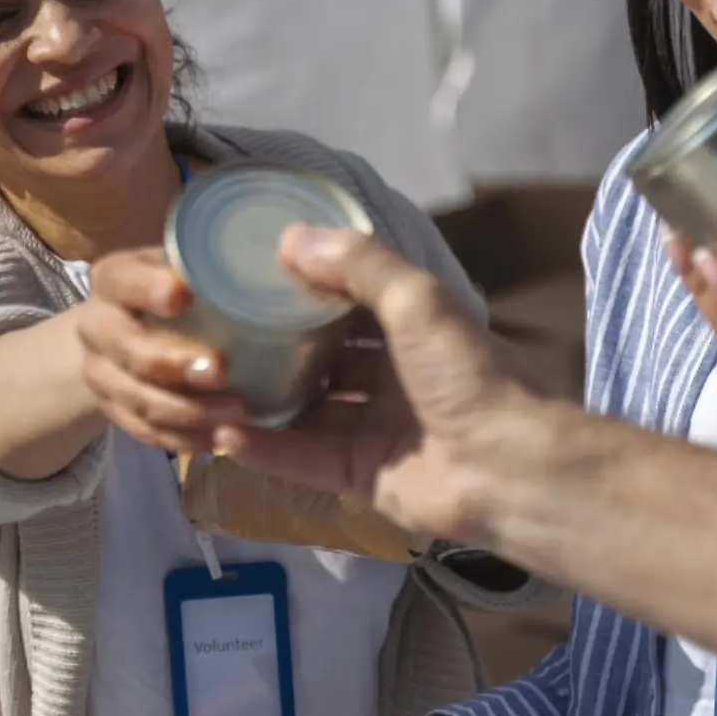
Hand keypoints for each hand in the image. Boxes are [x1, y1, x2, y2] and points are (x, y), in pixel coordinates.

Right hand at [75, 248, 248, 454]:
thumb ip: (219, 263)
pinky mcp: (114, 411)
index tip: (180, 296)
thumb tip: (295, 249)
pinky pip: (143, 431)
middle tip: (220, 368)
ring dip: (185, 410)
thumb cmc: (176, 291)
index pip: (121, 280)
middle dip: (170, 362)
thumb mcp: (187, 266)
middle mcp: (97, 325)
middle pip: (123, 347)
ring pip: (134, 397)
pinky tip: (218, 439)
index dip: (145, 289)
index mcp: (113, 279)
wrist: (122, 334)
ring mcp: (100, 372)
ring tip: (235, 412)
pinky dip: (181, 439)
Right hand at [211, 225, 552, 547]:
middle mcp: (395, 377)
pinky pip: (304, 459)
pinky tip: (219, 432)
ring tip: (206, 382)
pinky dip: (265, 448)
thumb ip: (358, 266)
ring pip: (307, 410)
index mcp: (415, 330)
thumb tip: (289, 238)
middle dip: (277, 346)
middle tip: (217, 330)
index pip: (351, 302)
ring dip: (263, 398)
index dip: (306, 288)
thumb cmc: (469, 375)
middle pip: (324, 358)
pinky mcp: (362, 477)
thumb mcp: (418, 300)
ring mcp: (376, 430)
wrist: (510, 471)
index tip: (252, 274)